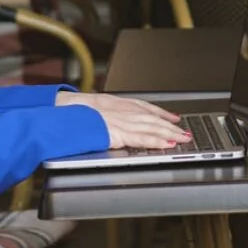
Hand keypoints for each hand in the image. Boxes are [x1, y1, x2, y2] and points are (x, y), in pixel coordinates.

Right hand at [56, 91, 189, 150]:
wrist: (61, 112)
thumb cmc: (72, 111)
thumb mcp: (90, 107)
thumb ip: (104, 113)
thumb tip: (106, 121)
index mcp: (115, 103)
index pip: (144, 106)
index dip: (160, 112)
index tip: (173, 117)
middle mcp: (121, 110)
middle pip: (151, 117)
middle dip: (170, 125)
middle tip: (185, 132)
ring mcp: (121, 121)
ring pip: (150, 127)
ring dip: (168, 134)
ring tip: (182, 140)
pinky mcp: (118, 133)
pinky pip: (141, 138)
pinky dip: (155, 141)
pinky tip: (166, 145)